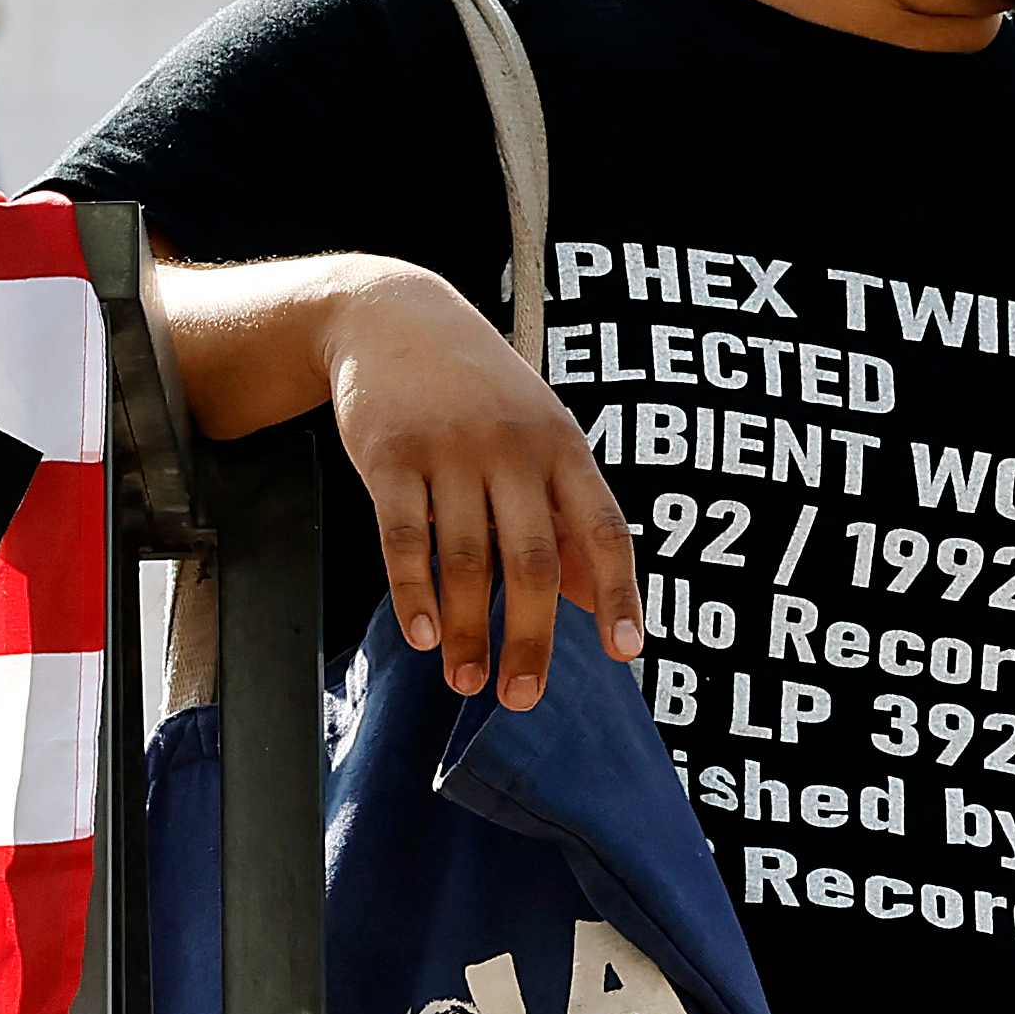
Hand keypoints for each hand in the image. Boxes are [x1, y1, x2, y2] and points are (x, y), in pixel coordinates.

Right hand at [319, 259, 637, 710]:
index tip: (625, 652)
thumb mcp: (536, 435)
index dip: (617, 593)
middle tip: (521, 697)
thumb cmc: (476, 389)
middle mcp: (514, 448)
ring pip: (464, 559)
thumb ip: (561, 513)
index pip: (603, 529)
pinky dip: (411, 591)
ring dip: (465, 628)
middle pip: (530, 559)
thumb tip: (589, 598)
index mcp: (563, 447)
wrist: (392, 316)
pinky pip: (404, 537)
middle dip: (529, 636)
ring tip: (465, 679)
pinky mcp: (389, 455)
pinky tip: (418, 634)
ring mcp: (450, 451)